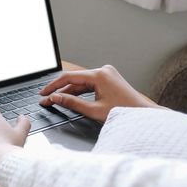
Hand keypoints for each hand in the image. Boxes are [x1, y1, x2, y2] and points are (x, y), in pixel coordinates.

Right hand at [40, 65, 161, 121]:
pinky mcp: (109, 79)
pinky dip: (80, 92)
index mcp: (99, 75)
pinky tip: (69, 98)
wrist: (143, 116)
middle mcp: (103, 71)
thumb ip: (71, 103)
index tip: (43, 93)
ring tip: (54, 100)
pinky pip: (90, 84)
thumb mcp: (93, 110)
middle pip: (74, 79)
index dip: (53, 86)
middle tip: (46, 99)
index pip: (69, 78)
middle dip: (59, 90)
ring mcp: (107, 74)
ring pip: (81, 82)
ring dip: (69, 92)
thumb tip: (55, 98)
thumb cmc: (124, 113)